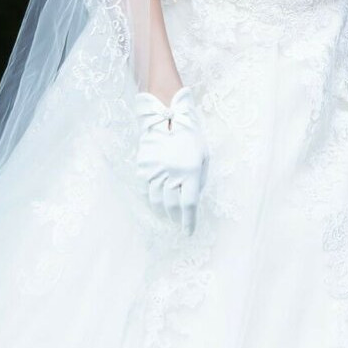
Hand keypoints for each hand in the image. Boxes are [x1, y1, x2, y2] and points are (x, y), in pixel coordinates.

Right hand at [134, 86, 208, 235]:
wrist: (167, 115)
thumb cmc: (190, 135)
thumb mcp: (203, 155)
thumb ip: (200, 179)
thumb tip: (193, 198)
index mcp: (190, 171)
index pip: (189, 204)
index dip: (189, 221)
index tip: (189, 232)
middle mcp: (172, 173)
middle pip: (172, 205)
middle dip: (177, 218)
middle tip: (179, 223)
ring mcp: (156, 171)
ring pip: (157, 201)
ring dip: (163, 212)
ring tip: (169, 217)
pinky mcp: (144, 167)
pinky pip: (146, 191)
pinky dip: (151, 201)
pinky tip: (157, 204)